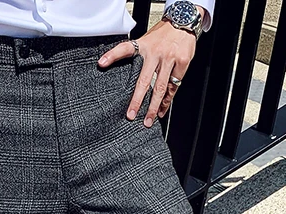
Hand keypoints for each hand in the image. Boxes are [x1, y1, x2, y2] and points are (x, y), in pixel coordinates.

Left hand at [97, 7, 205, 126]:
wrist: (184, 21)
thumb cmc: (163, 34)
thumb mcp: (146, 39)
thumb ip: (136, 54)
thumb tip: (116, 65)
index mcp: (144, 46)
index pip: (125, 49)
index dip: (112, 56)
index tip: (102, 64)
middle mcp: (156, 53)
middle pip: (144, 80)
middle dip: (137, 100)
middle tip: (131, 115)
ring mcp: (169, 58)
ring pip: (160, 87)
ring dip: (154, 106)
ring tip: (148, 120)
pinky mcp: (182, 63)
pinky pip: (173, 87)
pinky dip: (167, 100)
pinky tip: (162, 109)